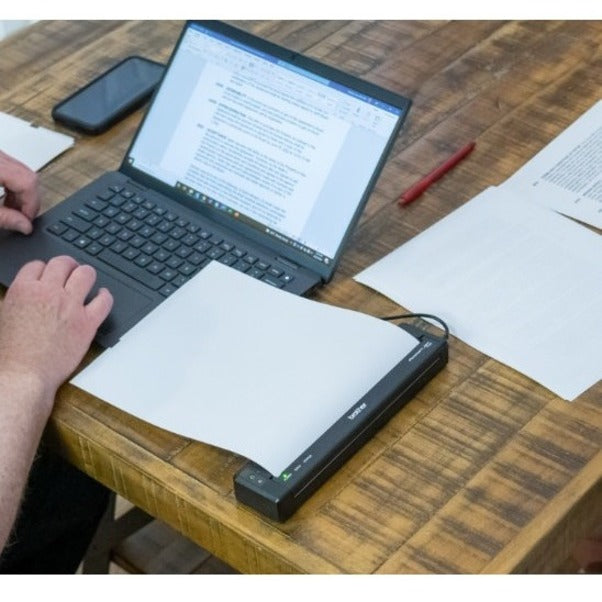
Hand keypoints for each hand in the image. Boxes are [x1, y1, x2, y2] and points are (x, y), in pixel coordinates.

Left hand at [0, 150, 39, 233]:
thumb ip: (4, 218)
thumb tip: (25, 226)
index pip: (28, 182)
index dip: (32, 205)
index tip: (25, 221)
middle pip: (28, 176)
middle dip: (28, 200)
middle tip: (19, 217)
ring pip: (21, 172)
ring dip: (20, 192)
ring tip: (8, 208)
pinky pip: (10, 168)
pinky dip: (11, 184)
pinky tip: (2, 196)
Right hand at [0, 256, 112, 399]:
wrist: (24, 374)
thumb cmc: (10, 353)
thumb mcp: (2, 317)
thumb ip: (15, 301)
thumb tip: (23, 295)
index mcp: (23, 290)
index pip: (38, 265)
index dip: (44, 269)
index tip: (48, 274)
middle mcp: (49, 293)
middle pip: (63, 263)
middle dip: (67, 265)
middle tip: (71, 270)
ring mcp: (70, 306)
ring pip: (86, 274)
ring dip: (86, 274)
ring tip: (86, 279)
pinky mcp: (87, 323)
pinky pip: (104, 301)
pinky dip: (105, 296)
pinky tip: (103, 296)